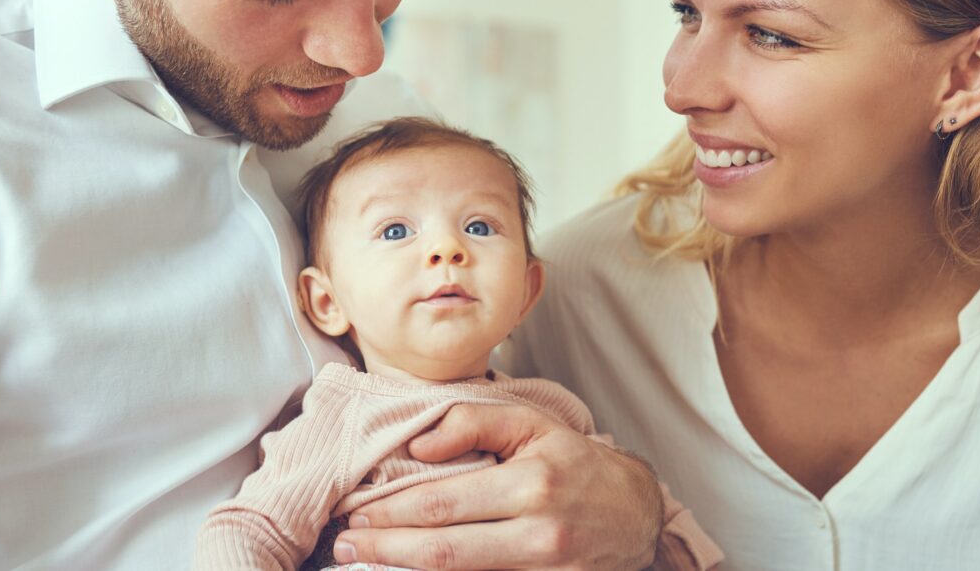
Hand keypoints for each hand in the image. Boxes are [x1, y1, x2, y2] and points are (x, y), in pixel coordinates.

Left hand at [332, 403, 663, 569]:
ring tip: (362, 563)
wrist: (636, 513)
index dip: (393, 513)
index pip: (444, 504)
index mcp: (532, 484)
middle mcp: (538, 534)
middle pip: (444, 552)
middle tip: (343, 544)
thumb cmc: (576, 463)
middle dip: (384, 551)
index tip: (356, 512)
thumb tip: (421, 445)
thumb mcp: (533, 425)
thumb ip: (474, 423)